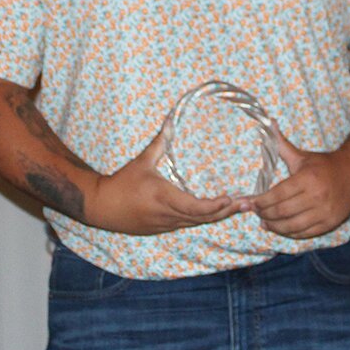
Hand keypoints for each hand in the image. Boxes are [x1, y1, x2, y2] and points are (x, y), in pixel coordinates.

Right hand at [85, 130, 241, 234]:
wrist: (101, 208)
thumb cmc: (122, 183)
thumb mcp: (141, 161)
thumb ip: (160, 142)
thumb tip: (172, 120)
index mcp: (164, 197)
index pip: (196, 207)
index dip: (216, 206)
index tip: (231, 198)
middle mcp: (168, 215)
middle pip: (204, 218)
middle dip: (227, 211)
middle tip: (248, 202)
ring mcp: (167, 225)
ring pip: (198, 224)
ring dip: (219, 216)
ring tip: (239, 206)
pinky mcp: (164, 229)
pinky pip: (189, 225)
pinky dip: (204, 218)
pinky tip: (217, 211)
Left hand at [243, 130, 349, 238]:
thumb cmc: (325, 165)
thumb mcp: (303, 156)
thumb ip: (281, 144)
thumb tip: (268, 124)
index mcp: (307, 178)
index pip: (277, 195)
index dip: (261, 202)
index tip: (251, 203)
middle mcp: (316, 196)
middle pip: (282, 212)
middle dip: (265, 214)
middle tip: (256, 213)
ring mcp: (324, 212)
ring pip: (292, 226)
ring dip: (275, 227)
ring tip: (265, 223)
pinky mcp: (330, 223)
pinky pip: (305, 233)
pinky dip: (290, 233)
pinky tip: (281, 228)